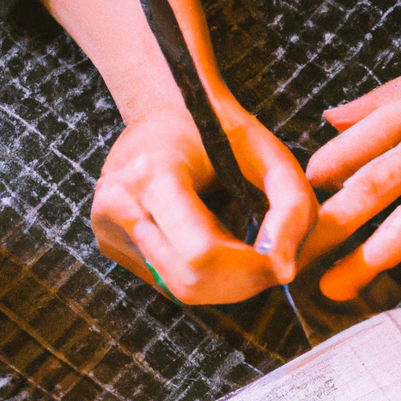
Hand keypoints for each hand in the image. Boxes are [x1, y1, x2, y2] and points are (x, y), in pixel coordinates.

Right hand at [38, 0, 316, 305]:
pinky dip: (206, 281)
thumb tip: (290, 265)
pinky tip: (222, 252)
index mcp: (149, 173)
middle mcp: (115, 204)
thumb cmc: (215, 124)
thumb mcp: (267, 150)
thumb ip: (294, 203)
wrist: (161, 108)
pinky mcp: (110, 243)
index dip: (249, 269)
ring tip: (251, 253)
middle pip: (191, 284)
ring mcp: (106, 227)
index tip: (280, 258)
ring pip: (178, 292)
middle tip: (274, 265)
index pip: (201, 252)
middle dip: (244, 286)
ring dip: (228, 286)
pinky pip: (168, 284)